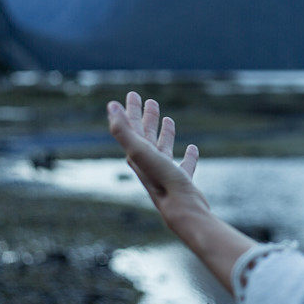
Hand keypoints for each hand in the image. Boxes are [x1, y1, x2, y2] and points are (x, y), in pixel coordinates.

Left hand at [107, 92, 208, 226]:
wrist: (182, 209)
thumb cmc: (161, 180)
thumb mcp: (139, 150)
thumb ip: (123, 130)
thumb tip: (110, 106)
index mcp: (136, 154)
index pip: (130, 127)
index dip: (129, 110)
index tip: (131, 94)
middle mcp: (148, 163)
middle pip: (145, 136)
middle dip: (146, 118)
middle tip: (150, 101)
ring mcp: (165, 173)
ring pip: (163, 149)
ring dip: (164, 134)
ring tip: (168, 119)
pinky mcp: (181, 182)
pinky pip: (184, 165)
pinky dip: (188, 156)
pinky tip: (193, 148)